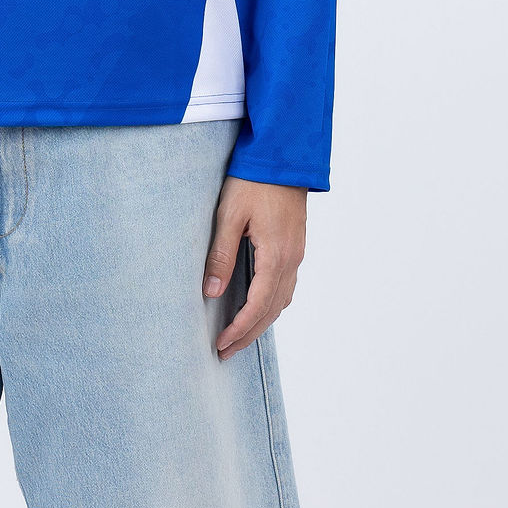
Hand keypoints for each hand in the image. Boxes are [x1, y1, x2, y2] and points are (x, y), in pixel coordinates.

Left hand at [203, 175, 307, 360]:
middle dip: (249, 334)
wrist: (284, 155)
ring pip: (282, 300)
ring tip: (239, 336)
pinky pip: (286, 286)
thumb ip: (221, 255)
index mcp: (276, 255)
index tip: (221, 344)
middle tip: (226, 352)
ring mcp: (297, 253)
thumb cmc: (253, 181)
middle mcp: (291, 259)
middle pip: (272, 310)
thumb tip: (211, 292)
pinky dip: (272, 304)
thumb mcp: (229, 215)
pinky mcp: (295, 245)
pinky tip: (258, 307)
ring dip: (261, 322)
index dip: (240, 328)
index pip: (258, 305)